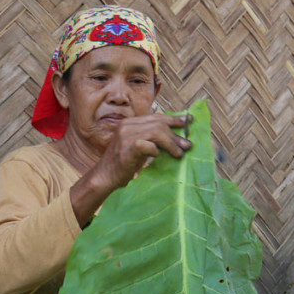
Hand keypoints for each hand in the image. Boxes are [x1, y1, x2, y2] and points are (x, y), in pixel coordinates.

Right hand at [71, 114, 191, 223]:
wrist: (105, 177)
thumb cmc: (123, 165)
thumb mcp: (138, 147)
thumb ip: (151, 139)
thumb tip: (175, 139)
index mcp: (130, 123)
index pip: (156, 117)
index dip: (174, 119)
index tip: (189, 121)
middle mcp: (128, 125)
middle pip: (158, 123)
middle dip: (176, 134)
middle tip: (187, 145)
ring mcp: (126, 136)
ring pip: (156, 132)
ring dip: (171, 143)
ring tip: (179, 153)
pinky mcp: (126, 148)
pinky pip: (148, 145)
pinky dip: (156, 150)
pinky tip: (158, 156)